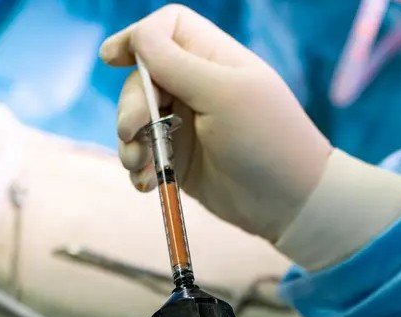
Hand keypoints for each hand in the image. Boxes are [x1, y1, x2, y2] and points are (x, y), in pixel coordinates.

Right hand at [100, 4, 331, 241]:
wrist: (287, 202)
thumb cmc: (264, 141)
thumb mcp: (222, 95)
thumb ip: (176, 64)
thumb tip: (138, 36)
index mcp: (213, 60)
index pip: (166, 30)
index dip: (137, 38)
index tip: (112, 58)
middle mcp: (198, 89)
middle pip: (143, 79)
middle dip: (131, 104)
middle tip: (132, 132)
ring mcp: (188, 127)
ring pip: (139, 120)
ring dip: (130, 142)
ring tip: (138, 167)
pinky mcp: (182, 162)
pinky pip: (147, 156)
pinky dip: (140, 168)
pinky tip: (146, 184)